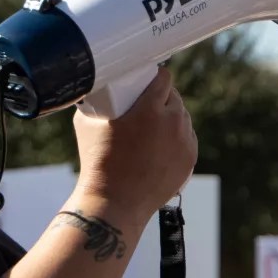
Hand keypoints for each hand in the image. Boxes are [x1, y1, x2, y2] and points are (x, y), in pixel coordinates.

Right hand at [72, 68, 197, 234]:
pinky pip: (188, 138)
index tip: (149, 79)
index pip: (164, 78)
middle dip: (163, 97)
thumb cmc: (98, 162)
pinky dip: (178, 137)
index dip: (156, 75)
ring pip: (183, 117)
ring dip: (173, 116)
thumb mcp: (87, 124)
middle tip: (148, 102)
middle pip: (175, 97)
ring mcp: (184, 142)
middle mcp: (173, 122)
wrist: (115, 202)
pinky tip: (165, 141)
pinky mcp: (189, 159)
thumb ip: (94, 102)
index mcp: (150, 109)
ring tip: (156, 123)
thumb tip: (93, 90)